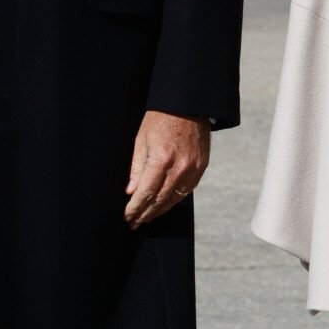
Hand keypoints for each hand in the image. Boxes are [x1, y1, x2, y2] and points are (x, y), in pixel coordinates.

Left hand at [124, 111, 209, 228]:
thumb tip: (131, 192)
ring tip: (147, 218)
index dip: (135, 207)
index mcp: (161, 159)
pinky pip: (186, 191)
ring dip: (159, 211)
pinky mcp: (201, 167)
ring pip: (174, 199)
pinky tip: (164, 205)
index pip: (146, 192)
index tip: (127, 216)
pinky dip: (174, 200)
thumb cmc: (160, 119)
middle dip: (145, 213)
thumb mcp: (141, 139)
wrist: (188, 105)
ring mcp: (193, 169)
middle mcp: (179, 167)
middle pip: (159, 199)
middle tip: (134, 223)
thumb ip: (136, 167)